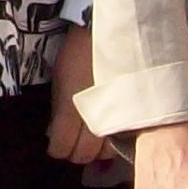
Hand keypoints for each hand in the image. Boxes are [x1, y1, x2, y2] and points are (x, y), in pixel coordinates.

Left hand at [47, 24, 111, 164]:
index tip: (56, 144)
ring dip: (98, 149)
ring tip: (94, 137)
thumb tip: (55, 136)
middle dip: (76, 152)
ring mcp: (115, 118)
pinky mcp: (133, 114)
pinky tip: (111, 133)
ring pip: (106, 152)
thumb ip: (58, 114)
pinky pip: (124, 140)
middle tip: (73, 143)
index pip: (61, 147)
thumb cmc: (78, 53)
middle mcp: (93, 118)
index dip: (57, 148)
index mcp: (70, 110)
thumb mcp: (59, 82)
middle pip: (84, 154)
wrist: (108, 34)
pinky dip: (115, 141)